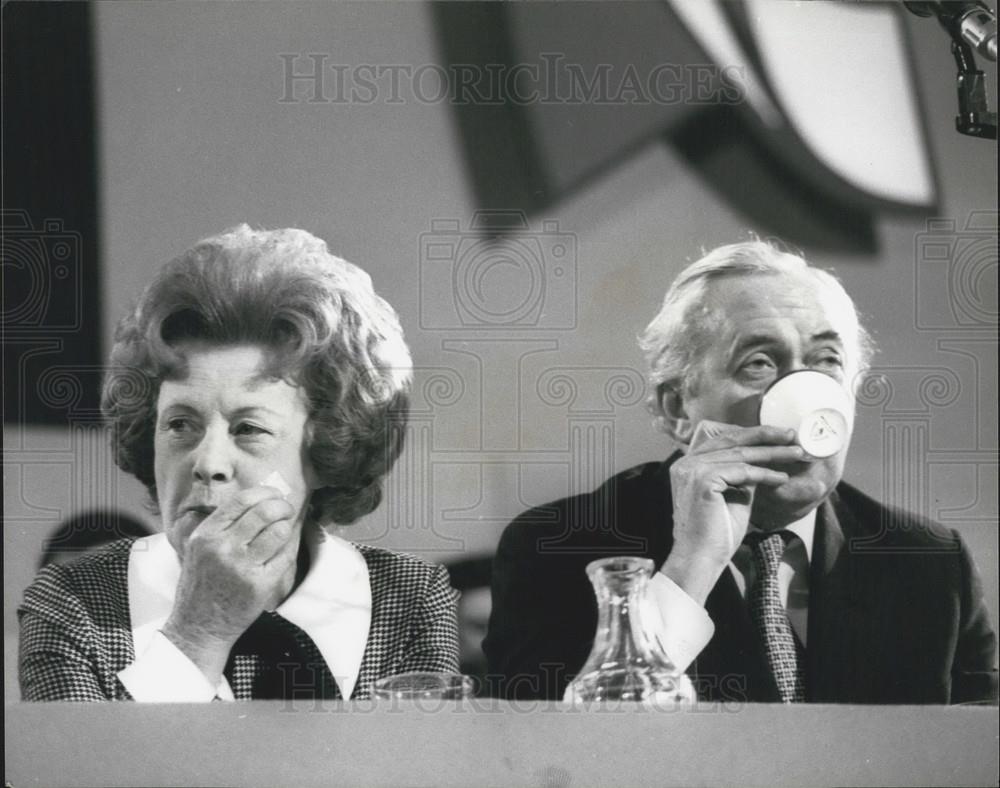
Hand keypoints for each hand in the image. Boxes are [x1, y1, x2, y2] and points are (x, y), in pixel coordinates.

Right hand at [161, 486, 297, 683]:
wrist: (198, 626)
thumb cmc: (201, 585)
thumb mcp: (198, 548)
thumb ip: (222, 525)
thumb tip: (257, 500)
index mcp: (207, 534)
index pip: (242, 500)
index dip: (265, 492)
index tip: (274, 495)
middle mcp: (224, 547)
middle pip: (265, 512)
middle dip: (282, 506)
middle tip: (286, 510)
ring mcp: (243, 566)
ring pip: (279, 532)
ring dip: (287, 526)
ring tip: (285, 528)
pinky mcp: (260, 584)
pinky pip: (285, 556)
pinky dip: (290, 548)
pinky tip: (286, 548)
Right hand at [661, 422, 803, 604]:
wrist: (700, 559)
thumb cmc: (715, 535)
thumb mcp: (731, 496)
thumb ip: (740, 476)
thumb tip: (763, 462)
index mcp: (688, 465)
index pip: (723, 441)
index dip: (752, 436)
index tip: (778, 436)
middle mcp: (685, 463)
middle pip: (731, 441)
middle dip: (765, 436)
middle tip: (791, 435)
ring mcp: (692, 470)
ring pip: (740, 455)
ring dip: (773, 454)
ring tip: (796, 454)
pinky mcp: (703, 481)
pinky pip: (742, 472)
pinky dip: (765, 474)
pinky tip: (782, 478)